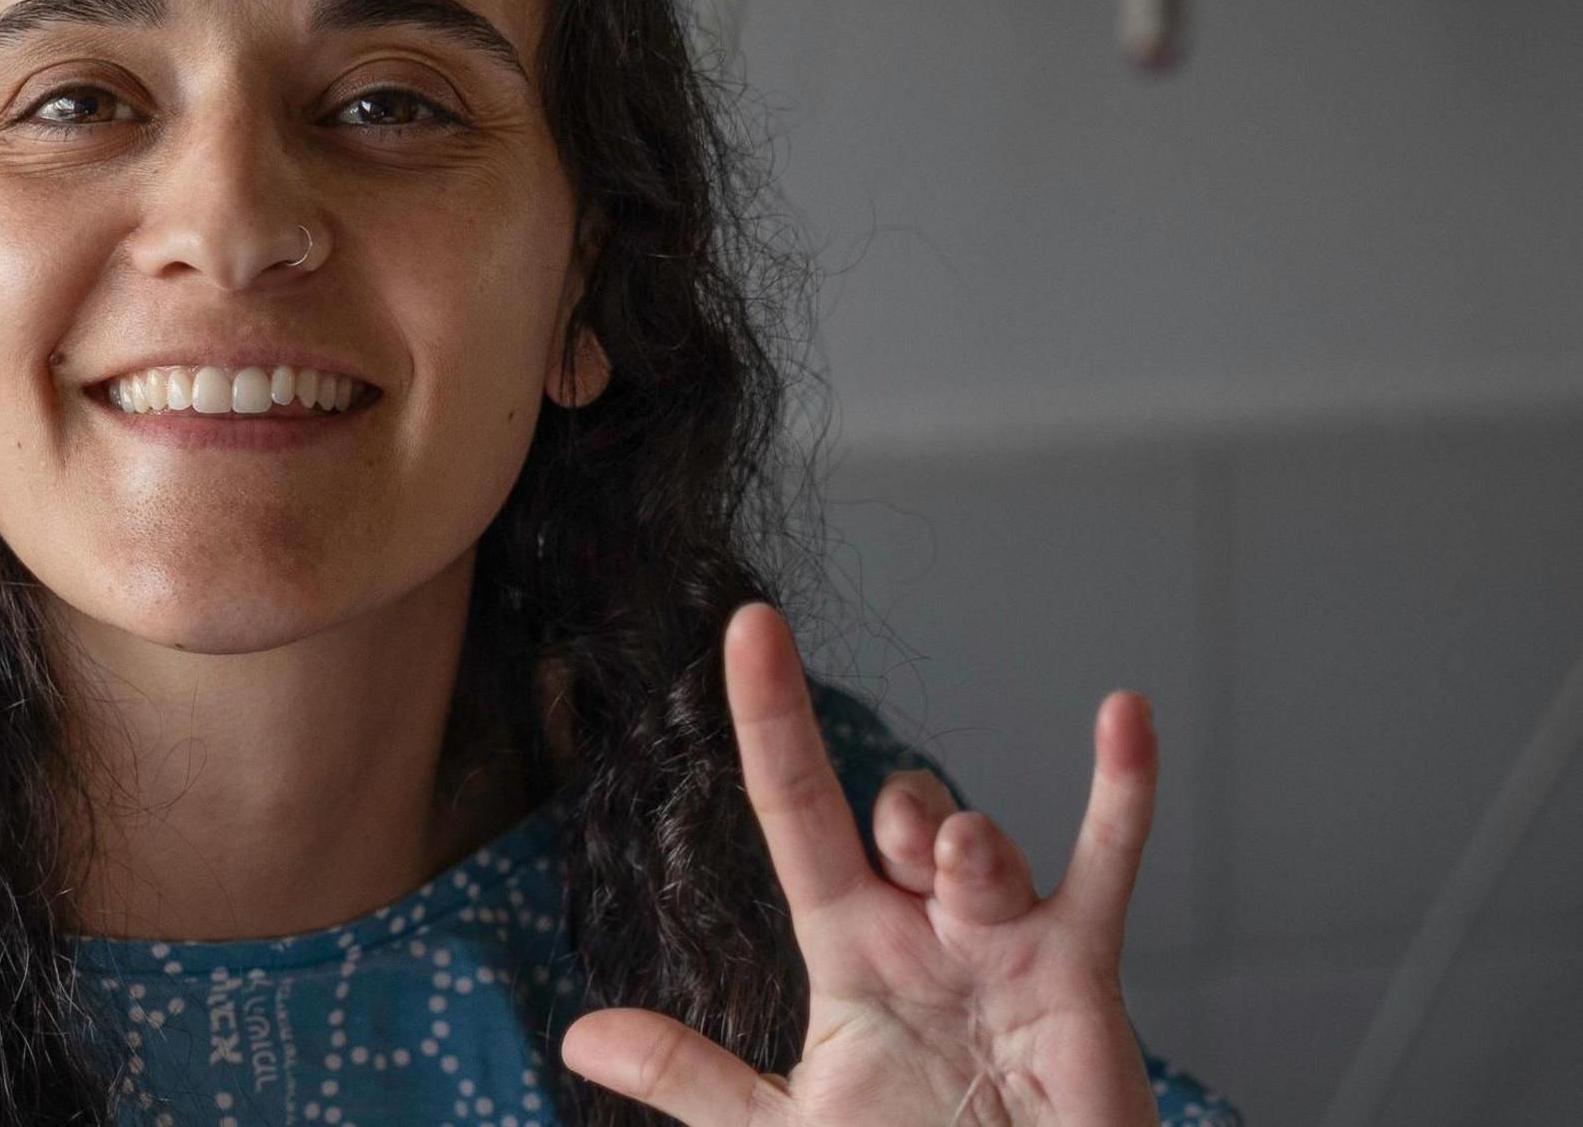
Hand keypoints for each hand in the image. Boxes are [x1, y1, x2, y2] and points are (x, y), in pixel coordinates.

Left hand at [559, 602, 1162, 1126]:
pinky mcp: (1080, 973)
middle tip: (900, 859)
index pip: (796, 809)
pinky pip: (1106, 864)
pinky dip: (1123, 792)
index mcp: (849, 947)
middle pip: (899, 814)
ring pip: (978, 840)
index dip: (772, 720)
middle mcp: (924, 928)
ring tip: (959, 874)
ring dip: (965, 845)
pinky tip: (1123, 716)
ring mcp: (1005, 942)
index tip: (749, 625)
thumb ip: (688, 1075)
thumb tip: (578, 1037)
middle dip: (896, 813)